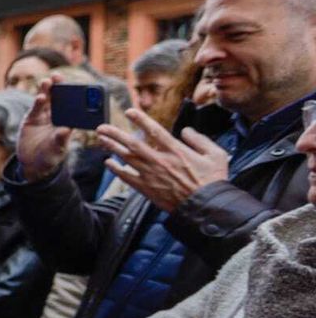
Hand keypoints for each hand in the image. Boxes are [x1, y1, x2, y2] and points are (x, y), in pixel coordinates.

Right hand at [17, 74, 74, 181]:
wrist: (32, 163)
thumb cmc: (50, 156)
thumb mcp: (57, 150)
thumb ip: (60, 139)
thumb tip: (66, 130)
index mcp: (67, 121)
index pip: (73, 105)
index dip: (74, 94)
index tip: (77, 86)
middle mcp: (56, 116)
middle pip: (59, 98)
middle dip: (59, 86)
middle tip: (58, 76)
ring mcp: (43, 116)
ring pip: (46, 100)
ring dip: (47, 90)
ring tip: (47, 82)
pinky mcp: (31, 119)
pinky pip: (35, 108)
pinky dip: (37, 103)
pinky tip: (40, 97)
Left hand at [96, 108, 229, 213]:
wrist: (205, 206)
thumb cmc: (213, 180)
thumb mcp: (215, 154)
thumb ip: (200, 139)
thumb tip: (186, 131)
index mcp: (176, 151)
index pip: (155, 131)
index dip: (141, 120)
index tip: (130, 111)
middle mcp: (160, 161)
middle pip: (133, 144)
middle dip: (116, 134)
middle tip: (102, 127)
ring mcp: (151, 175)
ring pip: (126, 158)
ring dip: (112, 147)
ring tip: (101, 139)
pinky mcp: (147, 188)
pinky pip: (126, 177)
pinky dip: (115, 169)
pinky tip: (107, 163)